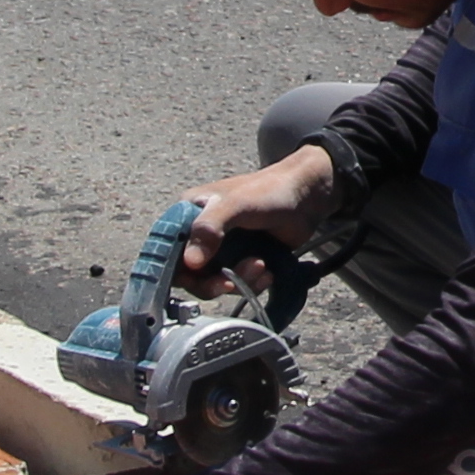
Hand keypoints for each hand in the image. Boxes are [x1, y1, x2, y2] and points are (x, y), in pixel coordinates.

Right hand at [174, 149, 339, 295]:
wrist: (306, 197)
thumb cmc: (269, 190)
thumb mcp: (235, 205)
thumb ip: (209, 229)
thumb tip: (191, 263)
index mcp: (189, 214)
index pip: (168, 251)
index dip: (178, 269)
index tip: (197, 278)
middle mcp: (201, 234)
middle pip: (190, 275)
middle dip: (213, 282)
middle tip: (230, 282)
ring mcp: (222, 250)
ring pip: (215, 283)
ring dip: (238, 281)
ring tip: (260, 266)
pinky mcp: (241, 261)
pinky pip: (237, 284)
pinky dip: (252, 283)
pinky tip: (267, 270)